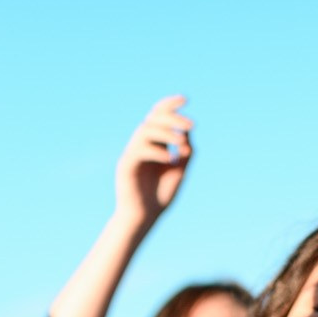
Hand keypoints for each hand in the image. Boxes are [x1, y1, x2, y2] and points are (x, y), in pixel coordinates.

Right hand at [113, 96, 192, 228]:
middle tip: (192, 125)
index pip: (158, 116)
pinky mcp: (125, 166)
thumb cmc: (160, 196)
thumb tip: (186, 132)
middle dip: (172, 118)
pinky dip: (155, 151)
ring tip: (181, 142)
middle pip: (152, 119)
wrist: (145, 218)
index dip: (169, 104)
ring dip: (165, 133)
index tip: (185, 99)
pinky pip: (138, 151)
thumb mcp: (180, 170)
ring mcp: (132, 154)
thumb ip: (185, 151)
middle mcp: (141, 145)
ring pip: (144, 131)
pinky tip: (169, 159)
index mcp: (154, 143)